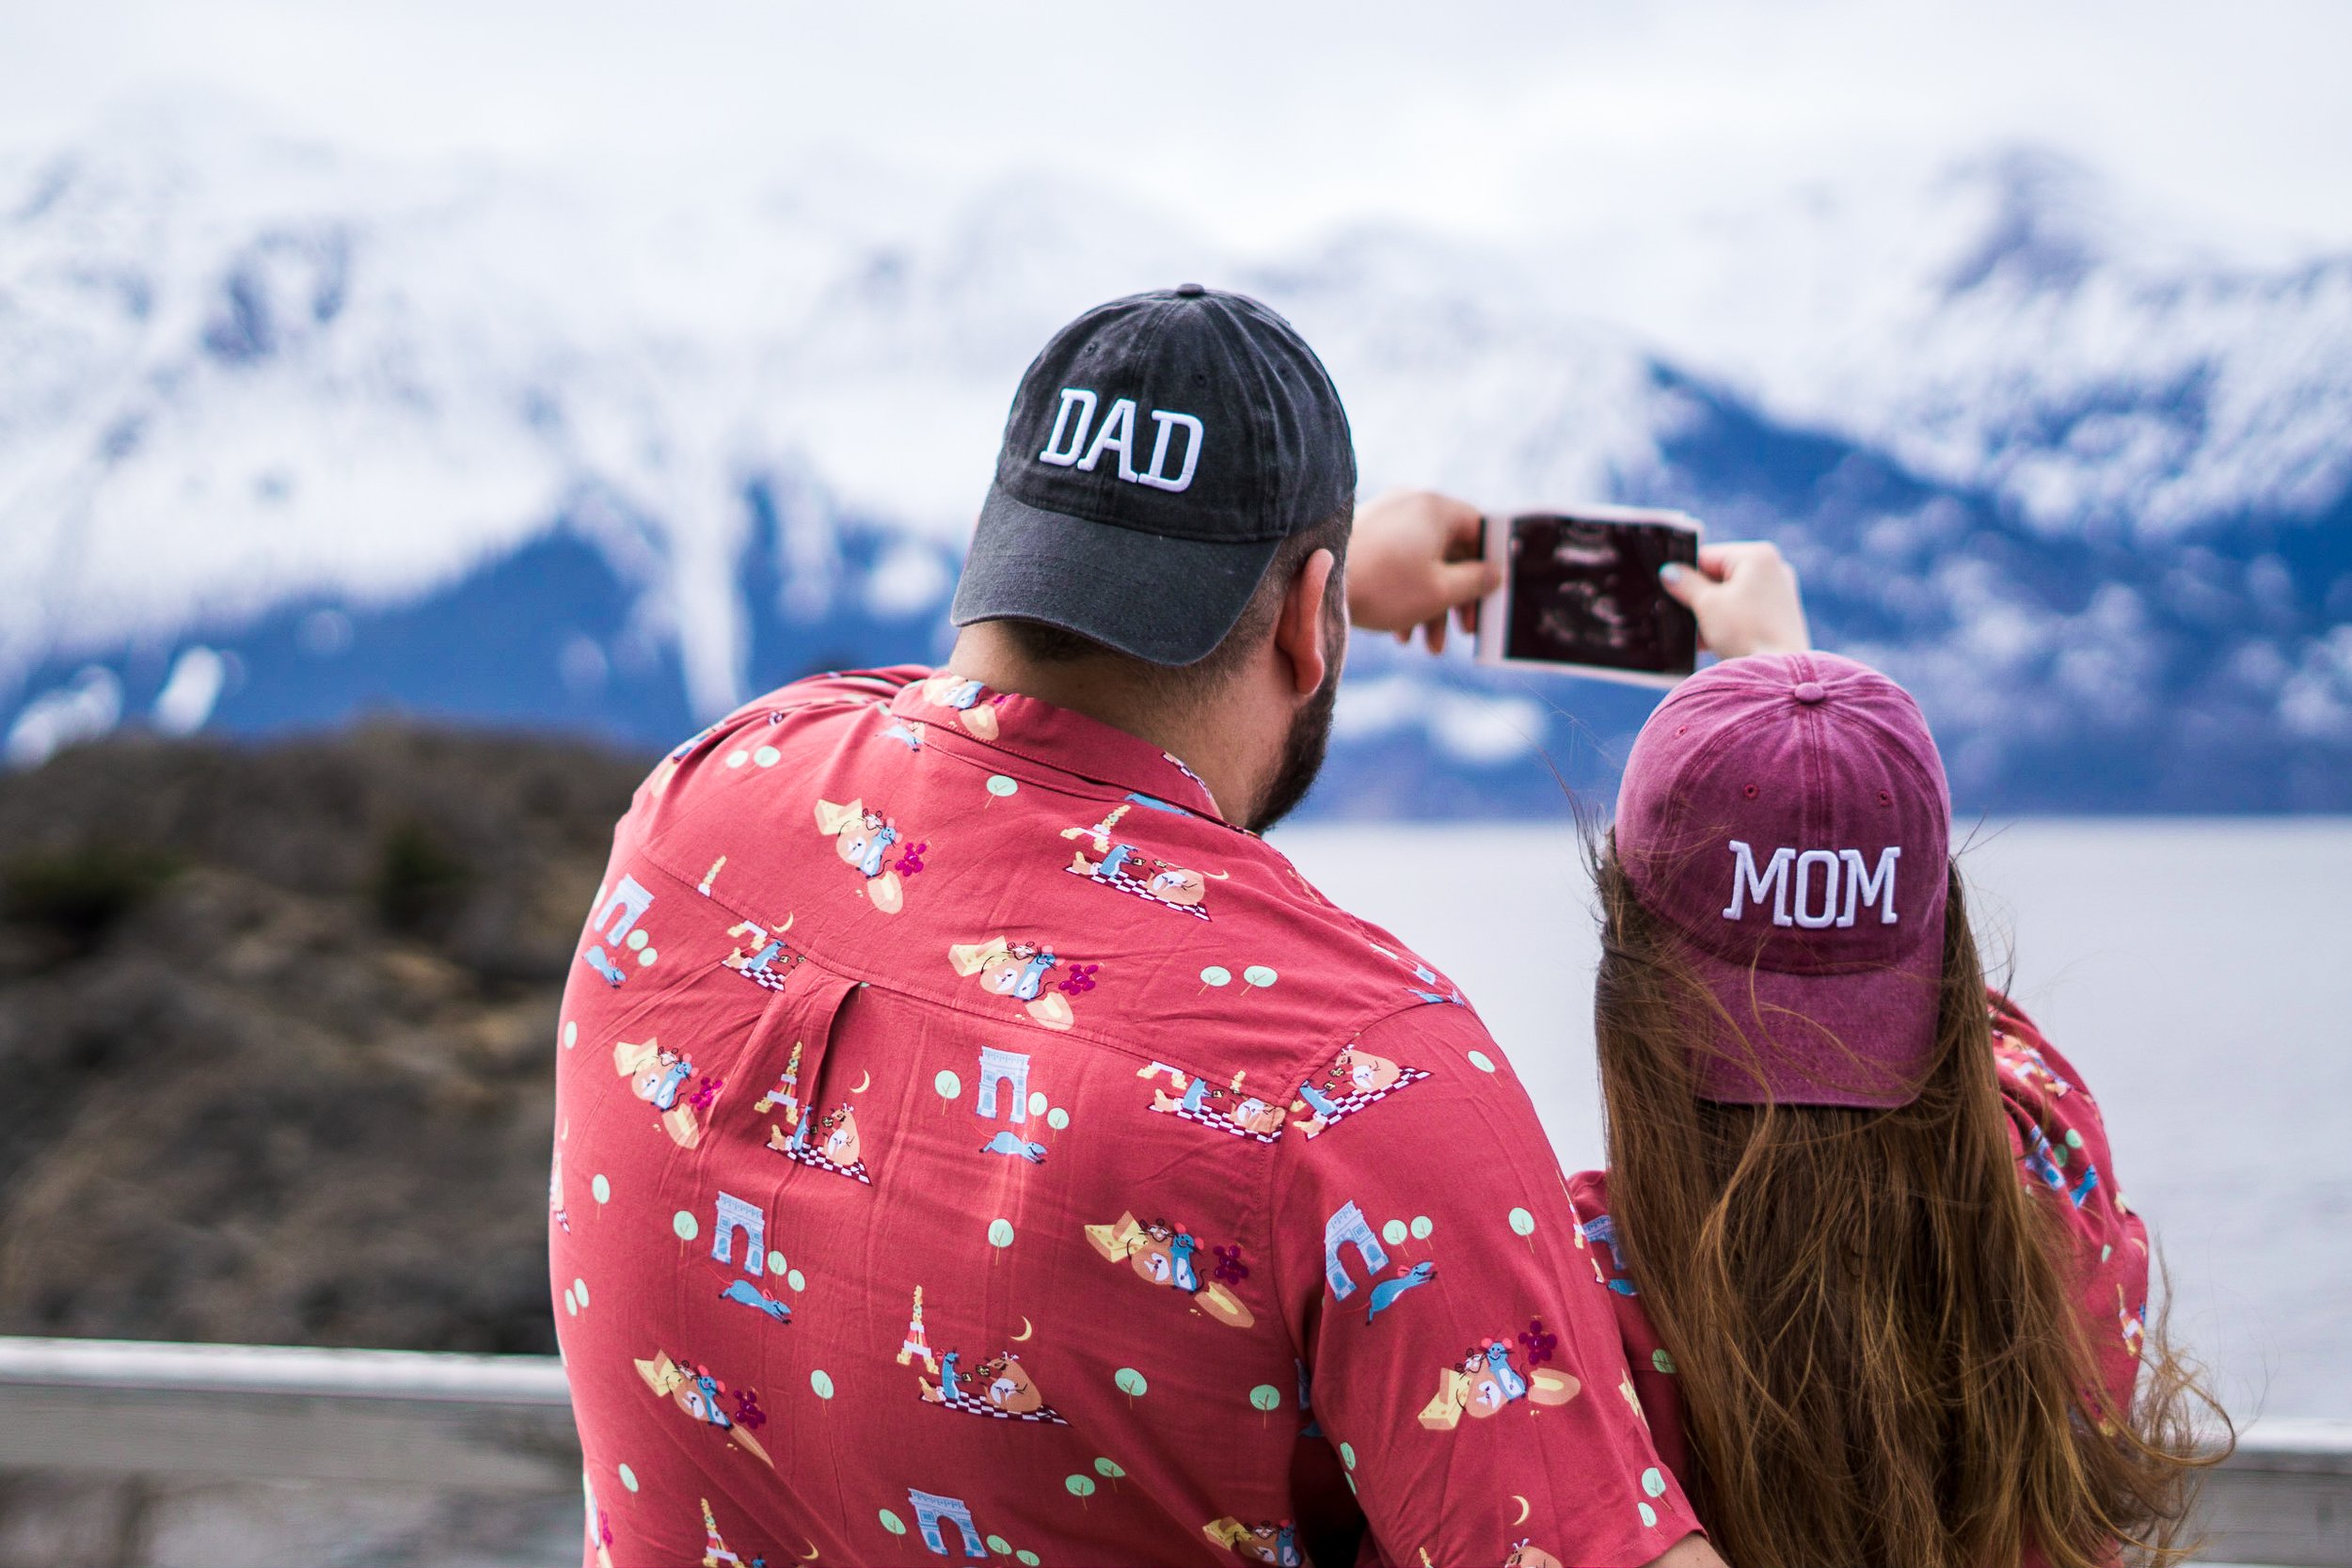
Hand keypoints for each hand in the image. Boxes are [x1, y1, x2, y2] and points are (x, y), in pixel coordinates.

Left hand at [1346, 489, 1502, 654]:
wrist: (1312, 583)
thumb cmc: (1383, 586)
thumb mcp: (1440, 591)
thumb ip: (1476, 582)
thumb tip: (1495, 573)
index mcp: (1437, 508)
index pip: (1480, 530)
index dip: (1491, 564)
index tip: (1491, 595)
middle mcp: (1411, 505)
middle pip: (1451, 551)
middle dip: (1457, 598)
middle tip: (1464, 632)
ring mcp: (1385, 518)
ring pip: (1422, 563)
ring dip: (1431, 606)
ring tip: (1427, 647)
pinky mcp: (1364, 537)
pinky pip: (1396, 564)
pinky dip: (1405, 595)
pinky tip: (1400, 634)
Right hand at [1660, 541, 1809, 658]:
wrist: (1777, 675)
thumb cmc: (1745, 632)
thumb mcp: (1707, 604)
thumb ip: (1684, 583)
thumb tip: (1669, 572)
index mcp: (1757, 556)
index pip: (1707, 556)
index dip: (1685, 574)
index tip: (1670, 592)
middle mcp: (1773, 569)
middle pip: (1720, 576)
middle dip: (1699, 598)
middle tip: (1683, 618)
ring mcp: (1779, 593)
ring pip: (1731, 596)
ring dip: (1710, 614)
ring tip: (1699, 635)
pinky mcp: (1780, 616)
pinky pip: (1744, 611)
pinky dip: (1727, 623)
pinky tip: (1712, 641)